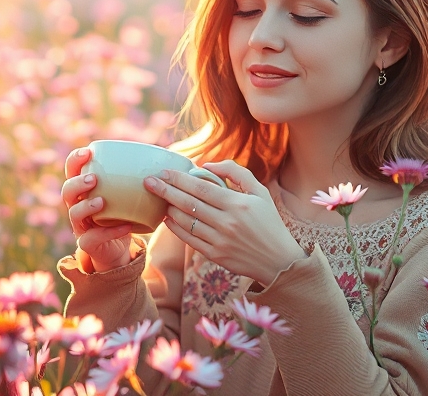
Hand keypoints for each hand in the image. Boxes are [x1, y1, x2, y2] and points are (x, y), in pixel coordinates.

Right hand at [61, 146, 134, 272]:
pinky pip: (92, 237)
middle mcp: (77, 205)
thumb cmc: (121, 215)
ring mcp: (80, 225)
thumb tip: (158, 160)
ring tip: (101, 202)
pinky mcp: (87, 243)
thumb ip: (133, 180)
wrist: (117, 248)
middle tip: (93, 179)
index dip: (75, 160)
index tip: (88, 152)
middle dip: (78, 183)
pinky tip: (126, 226)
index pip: (72, 170)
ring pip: (74, 213)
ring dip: (86, 206)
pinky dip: (109, 232)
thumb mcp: (126, 195)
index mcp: (84, 189)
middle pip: (67, 191)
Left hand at [145, 160, 306, 285]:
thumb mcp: (260, 192)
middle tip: (148, 181)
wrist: (279, 260)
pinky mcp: (215, 255)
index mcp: (238, 203)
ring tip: (158, 198)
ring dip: (169, 208)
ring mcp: (219, 240)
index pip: (200, 188)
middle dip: (165, 190)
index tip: (164, 172)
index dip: (179, 179)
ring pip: (186, 221)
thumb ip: (235, 173)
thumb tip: (205, 166)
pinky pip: (189, 239)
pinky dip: (176, 228)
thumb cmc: (269, 222)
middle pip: (188, 203)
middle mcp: (227, 222)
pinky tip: (168, 218)